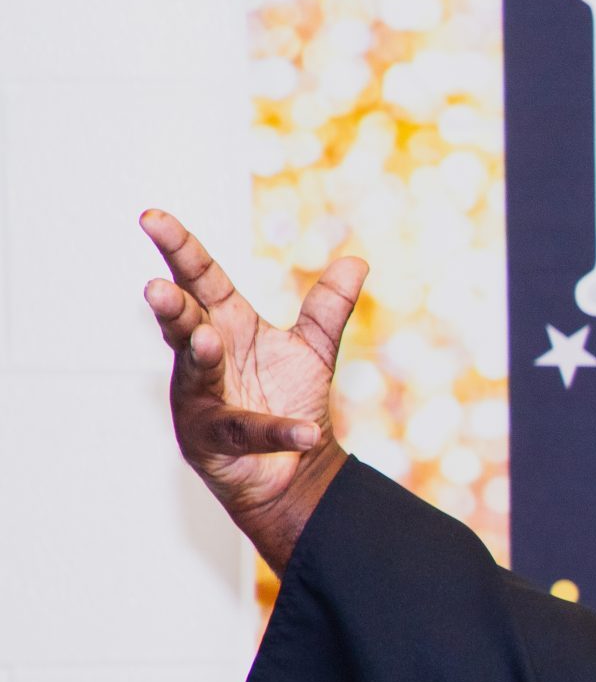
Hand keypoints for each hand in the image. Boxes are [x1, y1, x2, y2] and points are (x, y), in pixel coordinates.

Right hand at [142, 209, 367, 566]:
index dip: (180, 249)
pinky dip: (278, 431)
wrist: (293, 464)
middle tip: (157, 287)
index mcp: (227, 324)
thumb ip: (329, 307)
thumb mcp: (313, 348)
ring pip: (197, 373)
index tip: (152, 216)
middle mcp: (206, 357)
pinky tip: (305, 430)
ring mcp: (203, 399)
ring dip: (201, 355)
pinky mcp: (216, 441)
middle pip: (184, 321)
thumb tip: (358, 260)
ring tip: (207, 338)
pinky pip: (248, 432)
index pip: (201, 279)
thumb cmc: (286, 397)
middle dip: (171, 306)